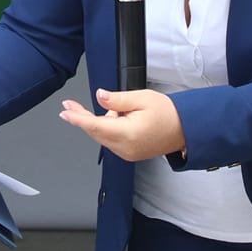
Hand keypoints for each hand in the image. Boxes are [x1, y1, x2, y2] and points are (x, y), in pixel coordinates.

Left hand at [58, 88, 186, 161]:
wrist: (185, 128)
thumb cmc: (168, 113)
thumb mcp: (141, 98)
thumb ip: (117, 99)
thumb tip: (100, 96)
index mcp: (127, 134)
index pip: (95, 126)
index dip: (77, 118)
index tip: (65, 111)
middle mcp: (125, 148)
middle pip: (95, 132)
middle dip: (83, 118)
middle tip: (71, 105)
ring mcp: (126, 153)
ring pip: (102, 136)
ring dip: (100, 122)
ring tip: (122, 109)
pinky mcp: (129, 154)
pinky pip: (111, 141)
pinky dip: (109, 129)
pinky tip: (120, 119)